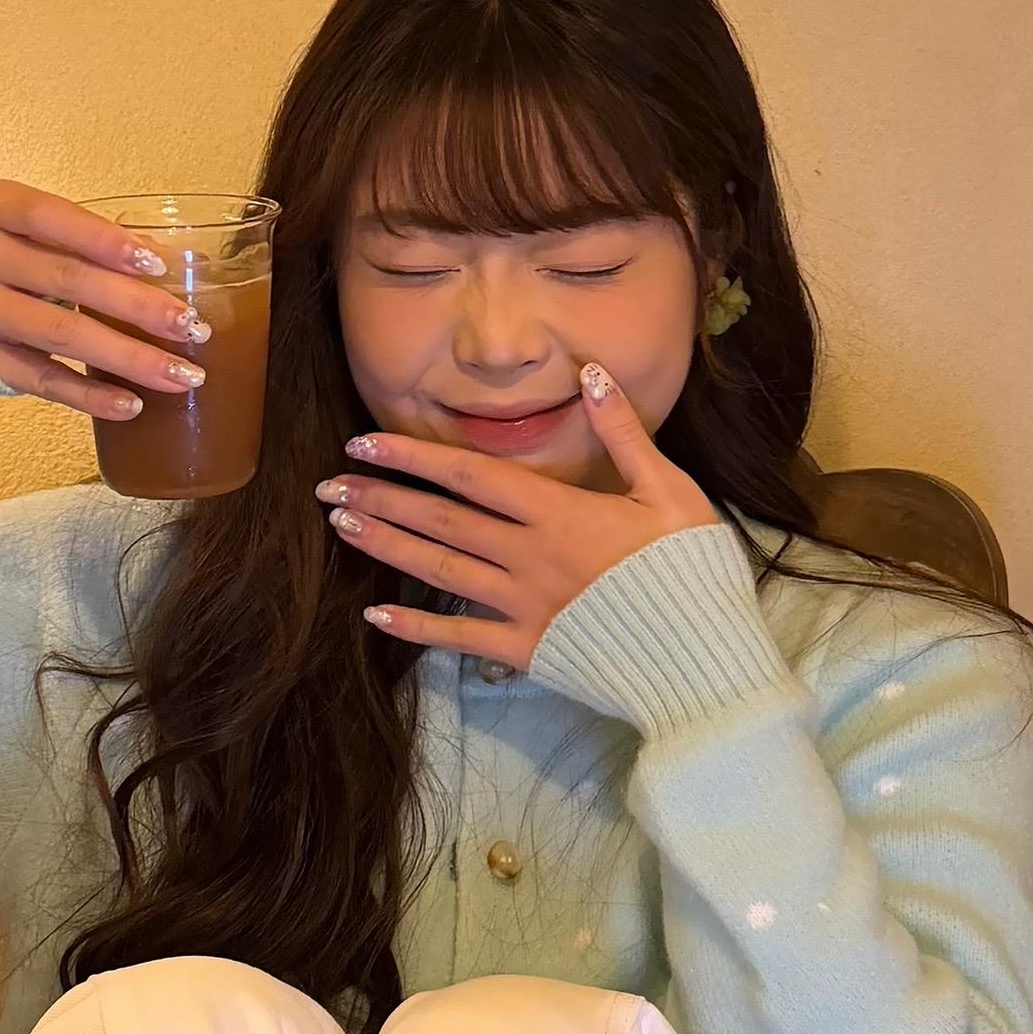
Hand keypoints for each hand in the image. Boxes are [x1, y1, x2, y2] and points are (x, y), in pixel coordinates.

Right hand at [0, 182, 209, 419]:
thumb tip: (178, 259)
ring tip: (184, 374)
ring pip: (60, 335)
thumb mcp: (12, 228)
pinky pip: (41, 381)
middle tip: (193, 327)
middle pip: (65, 281)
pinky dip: (89, 394)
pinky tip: (132, 404)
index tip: (159, 265)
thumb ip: (77, 238)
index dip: (104, 239)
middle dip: (136, 306)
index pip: (49, 217)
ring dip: (128, 357)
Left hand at [318, 364, 718, 663]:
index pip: (468, 473)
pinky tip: (376, 614)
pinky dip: (416, 625)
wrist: (705, 659)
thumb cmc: (693, 571)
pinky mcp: (527, 651)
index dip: (410, 456)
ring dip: (387, 546)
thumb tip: (591, 373)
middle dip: (380, 499)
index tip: (362, 442)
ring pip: (438, 570)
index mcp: (558, 512)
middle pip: (439, 519)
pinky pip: (460, 637)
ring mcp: (522, 607)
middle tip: (327, 487)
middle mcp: (527, 556)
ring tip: (341, 528)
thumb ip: (625, 432)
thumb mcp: (671, 489)